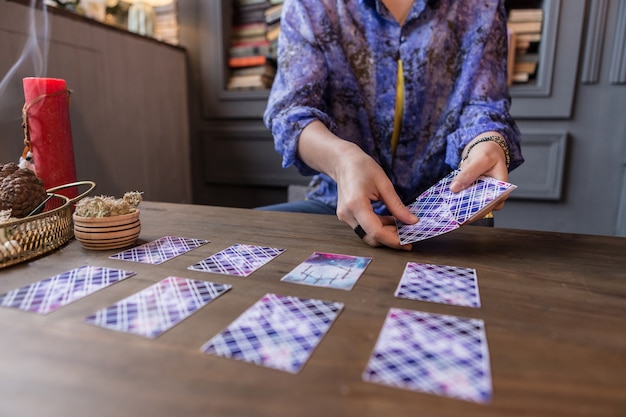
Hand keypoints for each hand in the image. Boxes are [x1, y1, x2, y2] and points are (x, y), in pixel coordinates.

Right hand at [297, 121, 417, 249]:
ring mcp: (345, 216)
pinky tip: (390, 220)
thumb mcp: (384, 184)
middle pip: (371, 237)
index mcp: (356, 204)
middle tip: (409, 234)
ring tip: (401, 224)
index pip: (375, 231)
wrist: (342, 162)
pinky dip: (378, 227)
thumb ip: (397, 206)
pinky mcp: (346, 216)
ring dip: (385, 233)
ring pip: (368, 235)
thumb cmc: (362, 167)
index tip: (409, 241)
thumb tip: (412, 221)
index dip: (393, 240)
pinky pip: (364, 228)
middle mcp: (347, 214)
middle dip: (391, 239)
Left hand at [450, 135, 509, 209]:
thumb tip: (454, 188)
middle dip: (466, 214)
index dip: (478, 212)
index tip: (464, 216)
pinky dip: (458, 203)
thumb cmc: (488, 154)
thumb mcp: (481, 159)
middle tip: (452, 216)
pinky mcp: (474, 196)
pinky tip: (448, 204)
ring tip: (448, 212)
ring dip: (460, 211)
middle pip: (481, 210)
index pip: (491, 204)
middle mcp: (494, 196)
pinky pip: (466, 202)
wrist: (484, 151)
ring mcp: (484, 197)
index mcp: (502, 189)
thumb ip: (469, 173)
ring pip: (473, 208)